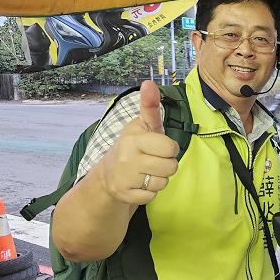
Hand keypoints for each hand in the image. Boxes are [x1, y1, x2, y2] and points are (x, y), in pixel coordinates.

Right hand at [98, 81, 179, 204]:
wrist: (108, 173)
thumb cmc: (135, 146)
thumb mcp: (143, 126)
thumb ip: (150, 106)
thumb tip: (148, 83)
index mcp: (134, 138)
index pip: (171, 148)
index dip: (170, 148)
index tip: (159, 147)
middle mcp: (127, 156)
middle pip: (171, 167)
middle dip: (167, 165)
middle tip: (153, 160)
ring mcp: (124, 177)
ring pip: (163, 183)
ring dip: (159, 179)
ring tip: (146, 171)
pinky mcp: (123, 194)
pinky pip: (152, 196)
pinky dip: (149, 192)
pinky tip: (139, 183)